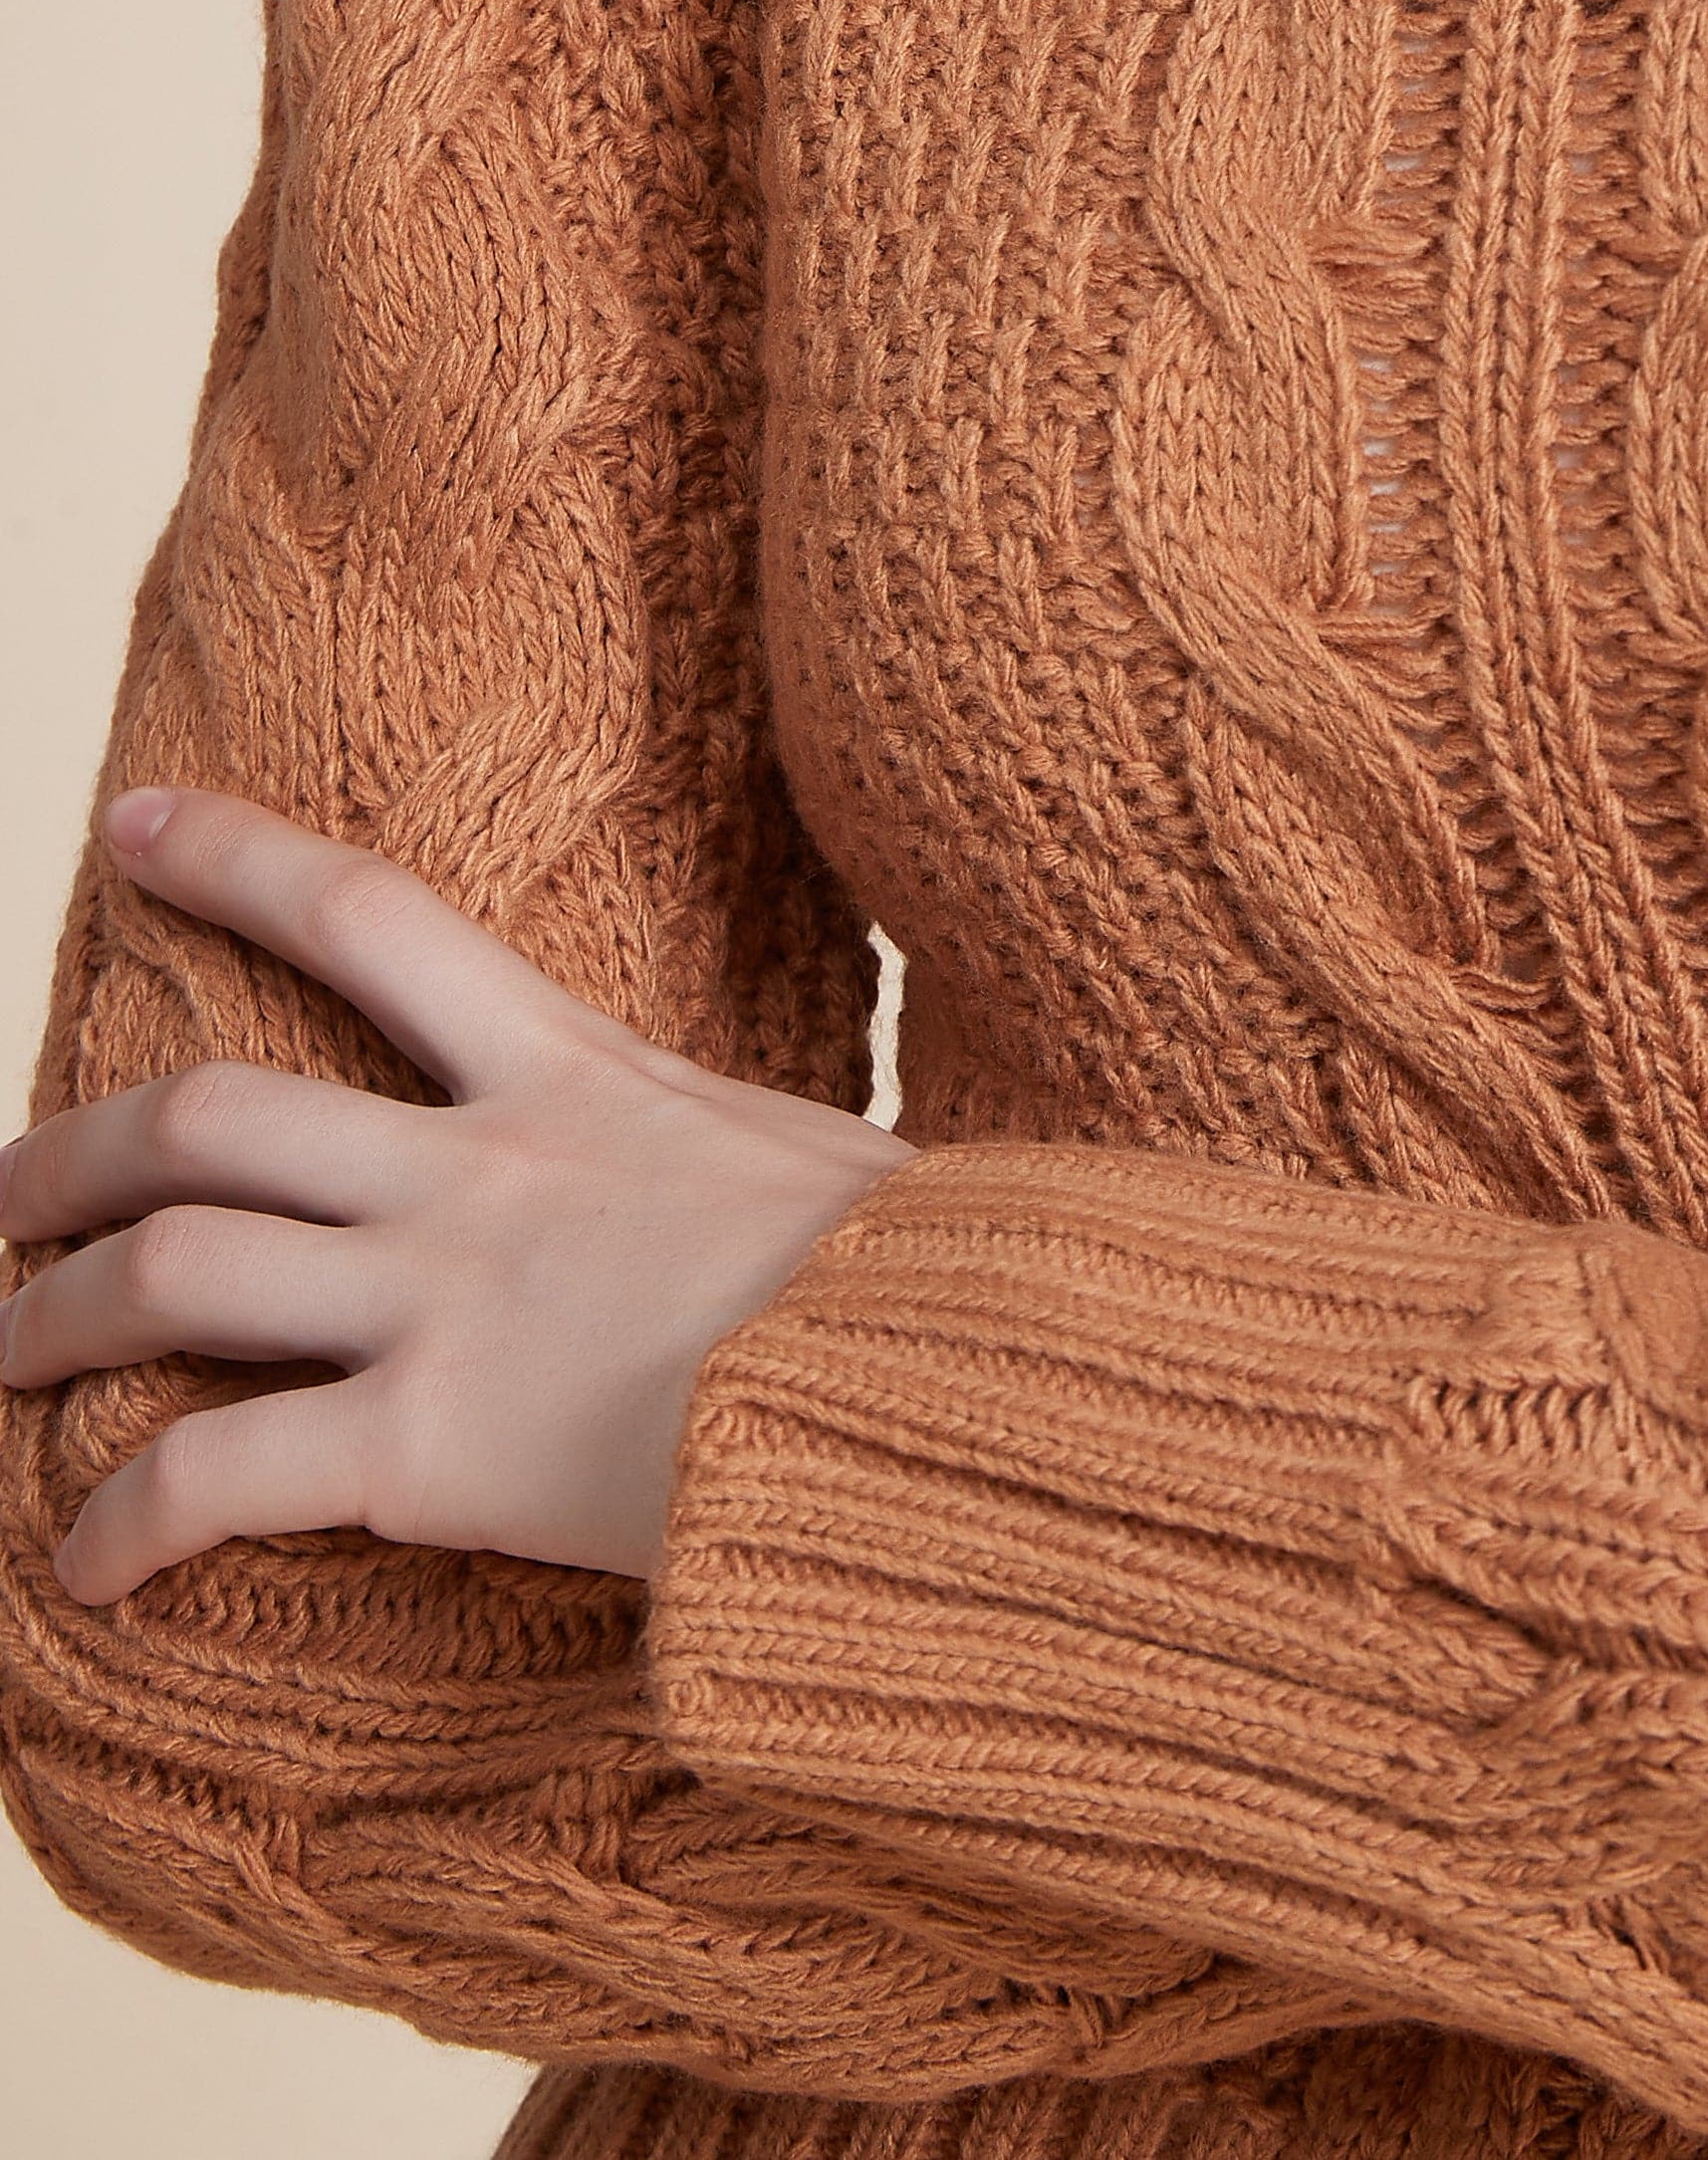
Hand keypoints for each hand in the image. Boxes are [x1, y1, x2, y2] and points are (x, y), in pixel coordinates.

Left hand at [0, 788, 910, 1603]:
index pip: (366, 916)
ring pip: (174, 1275)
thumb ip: (711, 1145)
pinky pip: (217, 1475)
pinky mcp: (427, 1450)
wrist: (934, 1382)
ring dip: (48, 1318)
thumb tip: (739, 1162)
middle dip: (63, 1152)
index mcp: (568, 1069)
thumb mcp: (803, 1147)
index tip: (135, 824)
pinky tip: (80, 1567)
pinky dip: (121, 1523)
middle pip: (206, 1117)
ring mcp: (442, 1301)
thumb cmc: (904, 1274)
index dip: (234, 858)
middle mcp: (476, 1167)